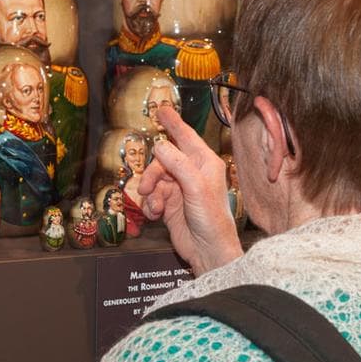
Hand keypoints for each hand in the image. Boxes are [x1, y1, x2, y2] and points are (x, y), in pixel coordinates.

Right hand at [138, 106, 242, 274]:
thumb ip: (178, 164)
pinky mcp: (171, 204)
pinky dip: (151, 205)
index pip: (186, 136)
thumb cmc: (212, 220)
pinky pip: (153, 196)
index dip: (173, 122)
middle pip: (163, 160)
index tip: (161, 110)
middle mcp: (193, 173)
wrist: (208, 251)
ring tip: (155, 207)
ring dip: (151, 193)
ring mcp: (181, 189)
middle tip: (147, 188)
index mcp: (205, 163)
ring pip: (156, 179)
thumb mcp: (196, 188)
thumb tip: (160, 145)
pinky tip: (155, 215)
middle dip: (153, 174)